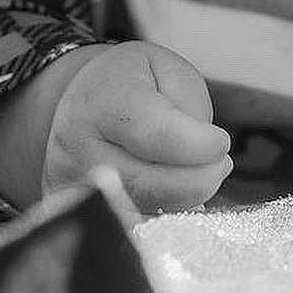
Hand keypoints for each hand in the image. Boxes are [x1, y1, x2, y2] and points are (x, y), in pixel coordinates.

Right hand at [43, 43, 231, 213]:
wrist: (84, 94)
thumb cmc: (132, 80)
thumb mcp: (169, 69)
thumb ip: (188, 107)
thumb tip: (203, 155)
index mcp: (103, 101)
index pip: (156, 135)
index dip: (199, 145)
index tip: (221, 142)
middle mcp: (78, 145)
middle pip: (147, 183)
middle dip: (198, 180)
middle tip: (220, 164)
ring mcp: (71, 182)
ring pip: (140, 210)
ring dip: (183, 198)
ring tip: (201, 173)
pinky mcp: (73, 208)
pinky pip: (128, 223)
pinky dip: (161, 212)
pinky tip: (177, 192)